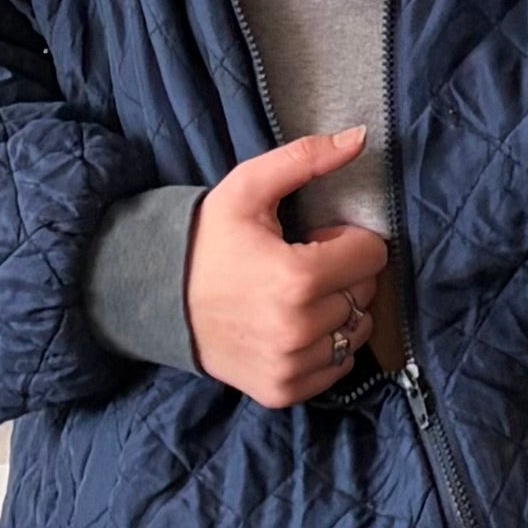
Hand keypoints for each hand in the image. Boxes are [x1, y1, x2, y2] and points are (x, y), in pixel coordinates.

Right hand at [185, 126, 388, 407]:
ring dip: (339, 311)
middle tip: (302, 265)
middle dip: (343, 273)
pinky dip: (324, 347)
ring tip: (297, 297)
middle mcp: (299, 329)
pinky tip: (291, 327)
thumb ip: (306, 159)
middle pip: (366, 293)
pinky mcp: (282, 390)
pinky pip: (337, 367)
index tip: (314, 239)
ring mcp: (291, 365)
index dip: (345, 239)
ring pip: (357, 331)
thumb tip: (360, 137)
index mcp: (297, 278)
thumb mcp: (247, 188)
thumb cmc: (206, 241)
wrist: (156, 299)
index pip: (371, 255)